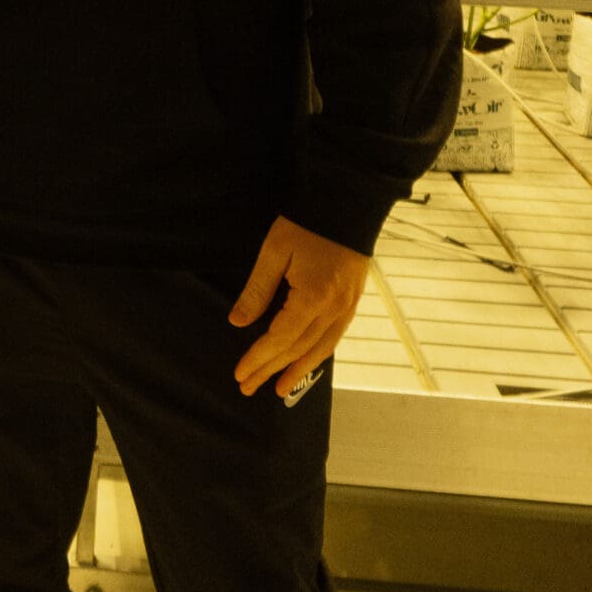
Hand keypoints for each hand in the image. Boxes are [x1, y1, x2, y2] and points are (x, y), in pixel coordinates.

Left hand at [229, 215, 369, 398]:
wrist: (346, 203)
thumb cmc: (305, 224)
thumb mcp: (274, 252)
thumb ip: (257, 290)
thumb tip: (238, 322)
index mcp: (313, 297)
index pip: (281, 339)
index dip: (259, 358)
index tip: (240, 373)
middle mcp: (334, 309)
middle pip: (298, 349)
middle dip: (271, 370)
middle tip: (248, 387)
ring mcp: (347, 307)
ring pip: (320, 349)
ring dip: (297, 370)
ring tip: (279, 388)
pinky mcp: (353, 301)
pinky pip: (334, 337)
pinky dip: (317, 354)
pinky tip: (305, 363)